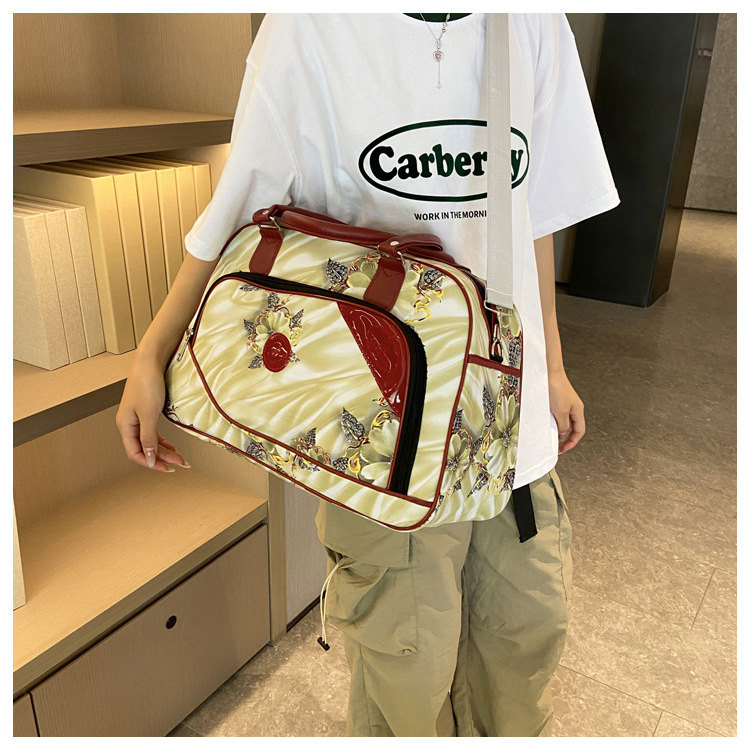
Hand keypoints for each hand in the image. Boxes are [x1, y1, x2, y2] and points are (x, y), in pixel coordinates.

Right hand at [115, 357, 188, 471]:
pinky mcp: (146, 410)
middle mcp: (129, 423)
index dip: (150, 463)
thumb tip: (148, 458)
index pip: (135, 453)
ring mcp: (137, 417)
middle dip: (162, 457)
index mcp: (125, 425)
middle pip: (144, 448)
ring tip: (180, 457)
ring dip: (164, 450)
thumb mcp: (149, 414)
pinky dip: (162, 440)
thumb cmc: (147, 384)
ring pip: (150, 441)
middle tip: (181, 464)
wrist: (150, 361)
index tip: (168, 468)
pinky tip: (172, 445)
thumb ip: (148, 438)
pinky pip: (153, 431)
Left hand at [548, 369, 584, 453]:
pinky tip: (545, 423)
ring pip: (562, 422)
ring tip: (550, 435)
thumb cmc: (556, 388)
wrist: (548, 373)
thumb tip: (562, 434)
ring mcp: (564, 404)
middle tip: (556, 445)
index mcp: (578, 411)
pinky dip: (551, 421)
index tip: (564, 449)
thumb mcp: (561, 412)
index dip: (572, 442)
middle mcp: (572, 408)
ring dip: (556, 429)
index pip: (579, 431)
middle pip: (571, 427)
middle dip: (564, 437)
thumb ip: (563, 425)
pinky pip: (555, 415)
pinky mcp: (555, 401)